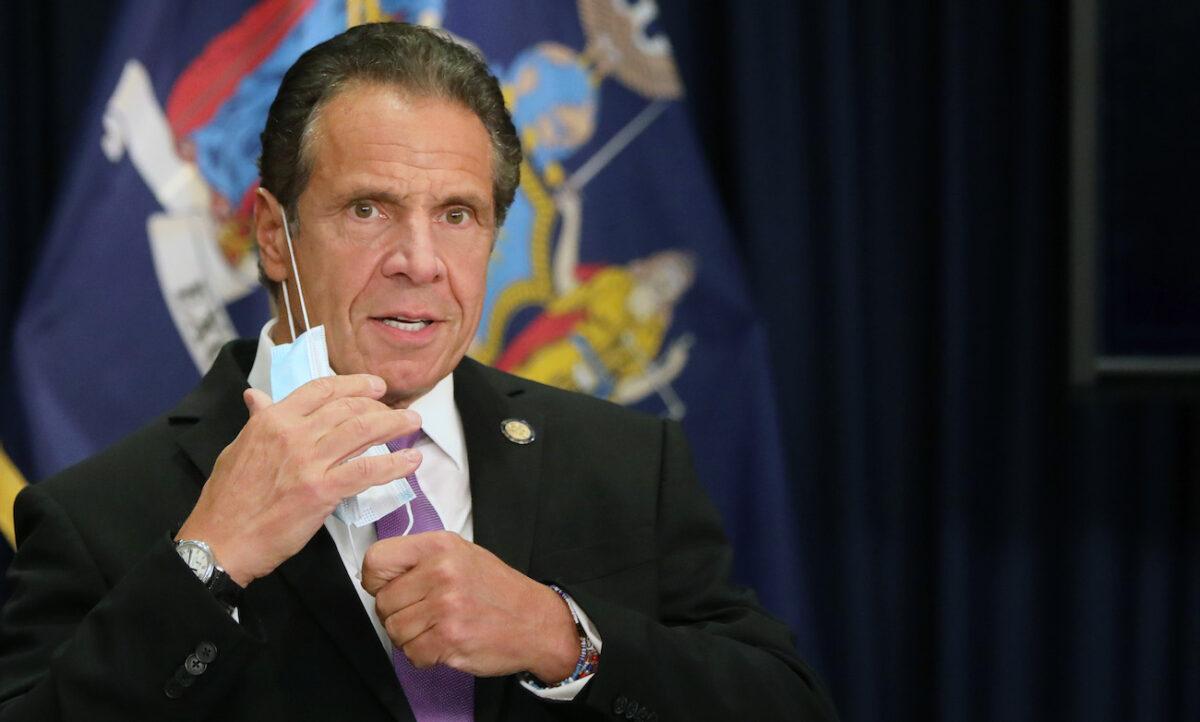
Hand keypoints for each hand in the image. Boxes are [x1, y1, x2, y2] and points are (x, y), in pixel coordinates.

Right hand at [177, 374, 421, 585]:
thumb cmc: (226, 501)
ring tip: (413, 423)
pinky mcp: (321, 491)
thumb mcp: (237, 449)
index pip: (321, 389)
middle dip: (380, 406)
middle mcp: (292, 434)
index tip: (374, 386)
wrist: (219, 541)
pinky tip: (410, 462)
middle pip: (348, 408)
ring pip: (362, 431)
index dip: (353, 384)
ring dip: (394, 425)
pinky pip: (366, 471)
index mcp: (272, 421)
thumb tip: (257, 397)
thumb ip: (257, 421)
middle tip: (399, 409)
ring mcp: (308, 462)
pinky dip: (394, 465)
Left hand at [361, 532, 579, 680]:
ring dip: (410, 638)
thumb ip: (421, 560)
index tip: (389, 589)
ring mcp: (446, 605)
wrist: (537, 621)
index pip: (376, 560)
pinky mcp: (450, 637)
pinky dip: (424, 655)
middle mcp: (441, 571)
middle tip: (423, 615)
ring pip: (394, 630)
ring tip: (436, 629)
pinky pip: (412, 653)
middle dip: (397, 615)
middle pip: (383, 602)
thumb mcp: (461, 555)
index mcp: (439, 545)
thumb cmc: (497, 590)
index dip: (376, 581)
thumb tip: (380, 577)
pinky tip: (444, 644)